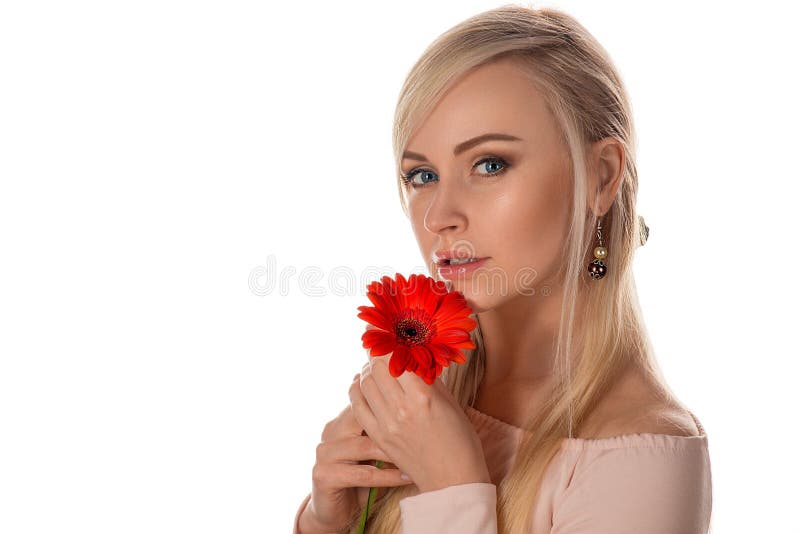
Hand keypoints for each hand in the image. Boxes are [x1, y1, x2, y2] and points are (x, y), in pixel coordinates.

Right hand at [301, 376, 413, 533]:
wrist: (335, 513)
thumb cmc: (363, 480)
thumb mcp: (375, 451)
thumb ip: (386, 430)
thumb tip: (418, 409)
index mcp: (341, 421)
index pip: (366, 401)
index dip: (392, 403)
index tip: (420, 405)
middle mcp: (330, 432)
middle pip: (363, 418)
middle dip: (395, 425)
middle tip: (423, 427)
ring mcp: (324, 454)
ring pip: (365, 446)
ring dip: (395, 452)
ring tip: (419, 453)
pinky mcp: (324, 476)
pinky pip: (362, 474)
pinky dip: (387, 476)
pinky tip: (407, 476)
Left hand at [349, 334, 490, 493]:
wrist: (452, 481)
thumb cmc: (460, 440)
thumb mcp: (450, 402)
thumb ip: (430, 377)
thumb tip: (415, 354)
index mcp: (423, 396)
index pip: (397, 357)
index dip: (390, 341)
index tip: (388, 332)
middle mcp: (401, 408)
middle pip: (376, 367)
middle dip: (377, 353)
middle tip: (382, 346)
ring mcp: (386, 424)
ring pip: (364, 383)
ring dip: (367, 370)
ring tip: (374, 365)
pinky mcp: (378, 437)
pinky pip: (357, 405)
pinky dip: (356, 390)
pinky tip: (361, 383)